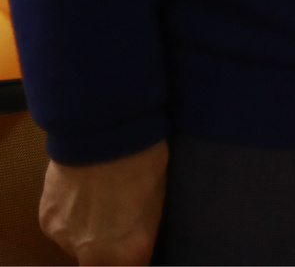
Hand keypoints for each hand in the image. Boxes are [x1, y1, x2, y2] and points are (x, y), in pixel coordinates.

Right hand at [41, 140, 166, 265]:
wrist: (102, 134)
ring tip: (99, 201)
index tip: (134, 246)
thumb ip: (140, 230)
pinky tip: (80, 194)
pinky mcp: (46, 223)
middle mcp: (96, 254)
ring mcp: (66, 240)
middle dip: (108, 252)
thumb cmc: (143, 163)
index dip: (133, 257)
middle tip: (116, 226)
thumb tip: (134, 239)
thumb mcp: (156, 200)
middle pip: (100, 265)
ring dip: (87, 233)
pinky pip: (60, 229)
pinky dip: (70, 217)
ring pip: (77, 246)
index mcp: (131, 251)